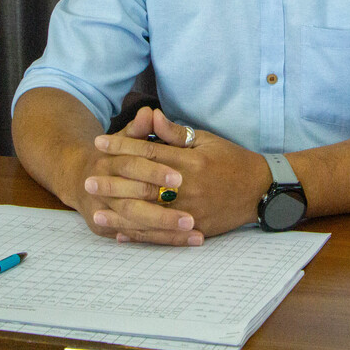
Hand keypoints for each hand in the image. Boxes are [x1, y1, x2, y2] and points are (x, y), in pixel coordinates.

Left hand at [85, 108, 270, 244]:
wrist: (260, 189)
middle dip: (114, 181)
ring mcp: (191, 210)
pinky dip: (141, 234)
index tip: (99, 143)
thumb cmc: (232, 160)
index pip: (148, 152)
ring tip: (96, 212)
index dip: (122, 147)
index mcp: (189, 161)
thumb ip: (176, 133)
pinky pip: (163, 233)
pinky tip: (121, 233)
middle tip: (88, 179)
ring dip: (121, 213)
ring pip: (149, 212)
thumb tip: (151, 115)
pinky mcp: (196, 228)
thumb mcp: (206, 140)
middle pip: (143, 184)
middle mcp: (188, 186)